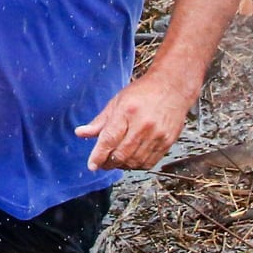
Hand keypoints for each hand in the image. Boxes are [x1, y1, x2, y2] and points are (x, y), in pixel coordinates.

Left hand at [74, 73, 196, 171]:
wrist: (172, 87)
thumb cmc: (142, 93)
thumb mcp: (117, 102)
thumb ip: (99, 121)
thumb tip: (80, 133)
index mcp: (127, 111)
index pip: (109, 139)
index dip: (98, 155)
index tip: (92, 165)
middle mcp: (143, 125)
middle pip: (122, 154)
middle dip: (108, 163)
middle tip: (102, 164)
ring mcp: (157, 134)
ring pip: (135, 161)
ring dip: (122, 165)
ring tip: (115, 162)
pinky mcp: (167, 141)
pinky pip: (149, 162)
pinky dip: (137, 165)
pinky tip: (131, 160)